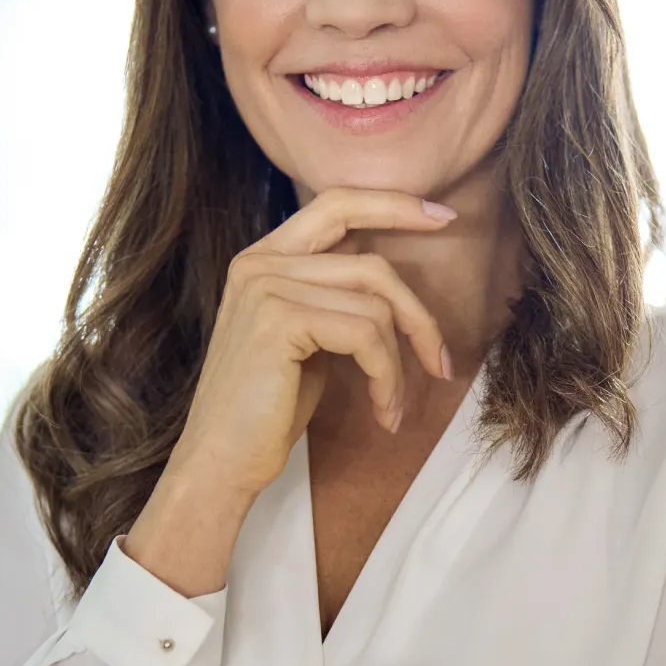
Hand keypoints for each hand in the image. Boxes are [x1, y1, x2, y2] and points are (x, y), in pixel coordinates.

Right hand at [168, 186, 456, 502]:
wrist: (220, 460)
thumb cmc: (266, 409)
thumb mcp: (306, 339)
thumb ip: (333, 296)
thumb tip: (391, 282)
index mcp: (264, 258)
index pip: (337, 204)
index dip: (395, 204)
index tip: (444, 216)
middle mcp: (260, 262)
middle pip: (372, 264)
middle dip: (418, 315)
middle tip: (442, 362)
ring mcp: (266, 287)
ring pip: (375, 305)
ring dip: (400, 364)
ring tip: (393, 406)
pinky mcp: (280, 320)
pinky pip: (367, 335)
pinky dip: (387, 377)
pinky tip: (383, 411)